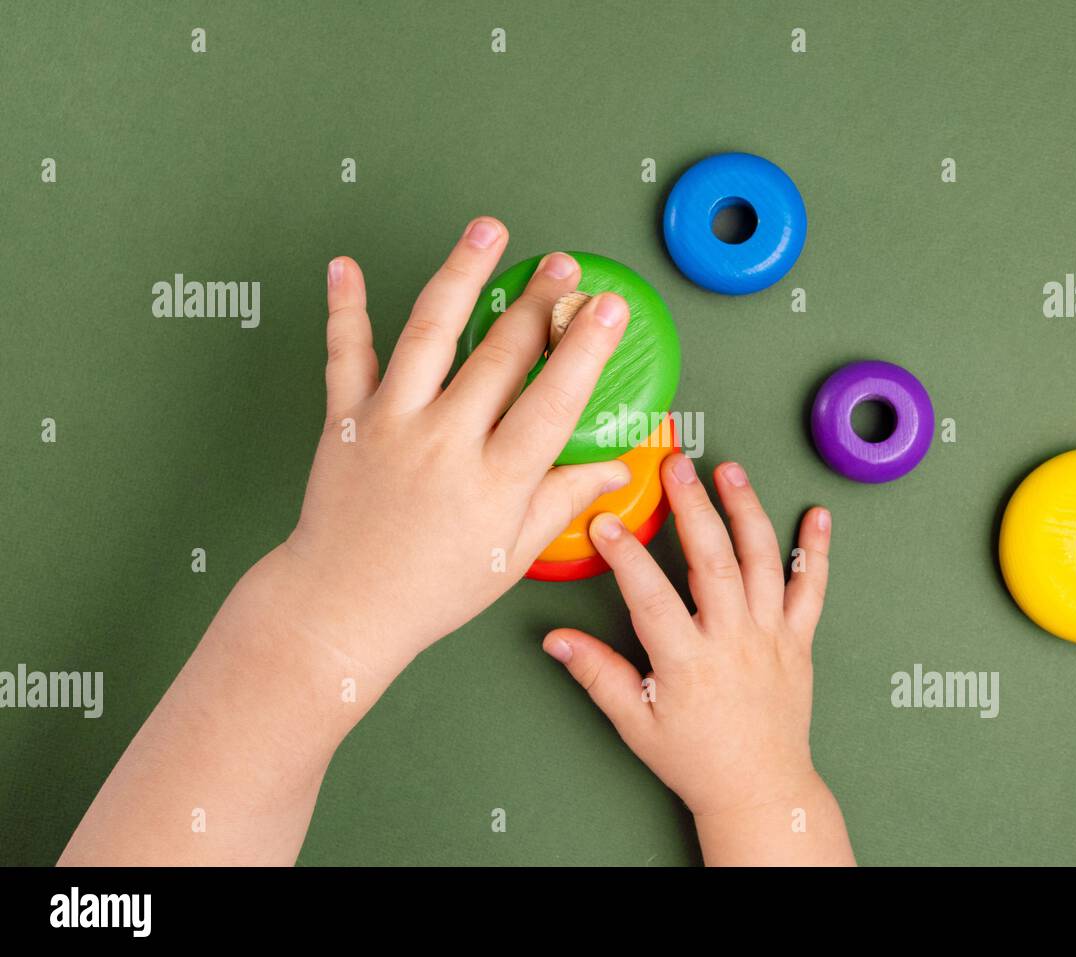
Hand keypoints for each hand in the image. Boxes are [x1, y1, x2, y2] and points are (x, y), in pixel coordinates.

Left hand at [279, 217, 632, 675]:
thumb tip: (616, 469)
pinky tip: (343, 267)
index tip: (608, 308)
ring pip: (430, 333)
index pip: (553, 399)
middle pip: (500, 355)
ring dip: (462, 274)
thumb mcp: (513, 553)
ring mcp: (391, 424)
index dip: (585, 348)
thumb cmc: (431, 589)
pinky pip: (345, 354)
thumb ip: (562, 500)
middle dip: (539, 301)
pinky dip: (343, 308)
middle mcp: (444, 442)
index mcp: (495, 480)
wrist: (341, 606)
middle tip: (563, 264)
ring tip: (488, 230)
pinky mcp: (346, 419)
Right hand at [543, 455, 855, 864]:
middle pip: (714, 562)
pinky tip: (818, 515)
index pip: (651, 597)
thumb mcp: (635, 723)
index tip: (606, 521)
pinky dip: (816, 550)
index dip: (627, 556)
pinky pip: (812, 589)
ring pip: (763, 562)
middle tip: (676, 466)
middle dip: (693, 507)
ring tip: (730, 470)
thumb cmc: (695, 759)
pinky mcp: (799, 641)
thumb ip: (597, 675)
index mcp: (688, 663)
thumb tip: (555, 639)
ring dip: (747, 510)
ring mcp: (771, 637)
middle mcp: (733, 642)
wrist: (759, 789)